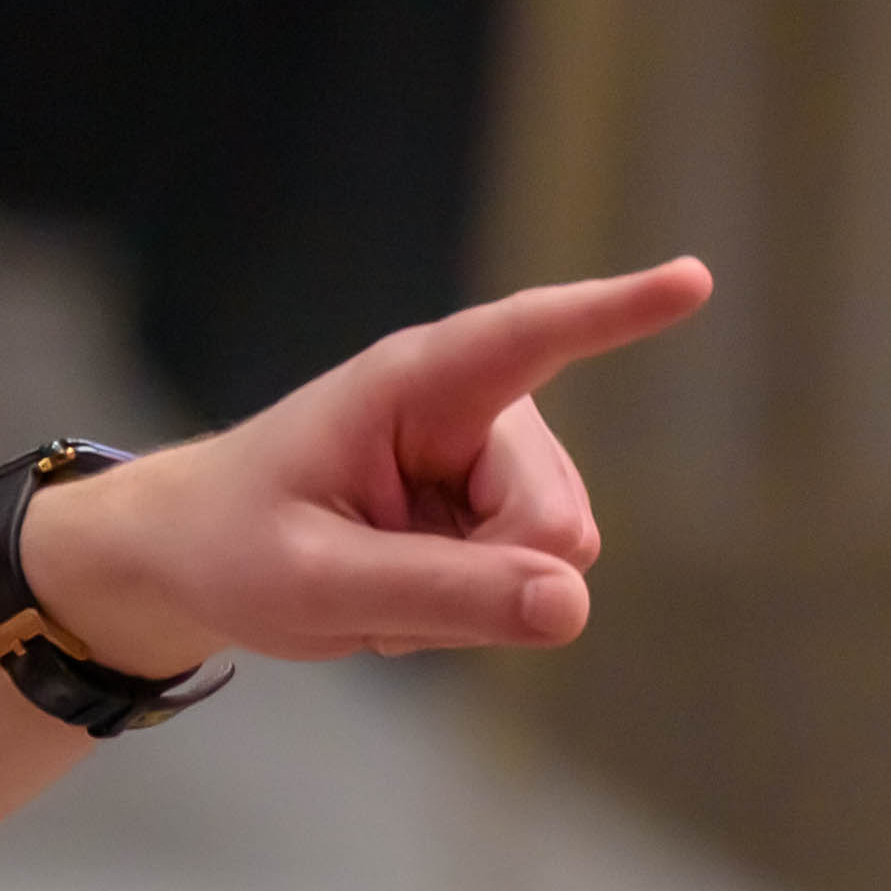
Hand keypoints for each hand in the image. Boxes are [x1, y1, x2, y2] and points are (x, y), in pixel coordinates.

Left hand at [9, 257, 713, 673]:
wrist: (198, 561)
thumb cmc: (234, 546)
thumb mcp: (314, 583)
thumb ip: (438, 593)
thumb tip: (571, 604)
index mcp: (413, 384)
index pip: (527, 339)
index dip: (613, 311)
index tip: (692, 279)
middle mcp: (474, 410)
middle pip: (552, 520)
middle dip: (488, 578)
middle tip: (375, 585)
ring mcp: (499, 462)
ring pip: (556, 559)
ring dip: (472, 599)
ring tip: (378, 582)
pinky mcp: (504, 511)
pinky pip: (537, 587)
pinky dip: (471, 611)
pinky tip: (402, 596)